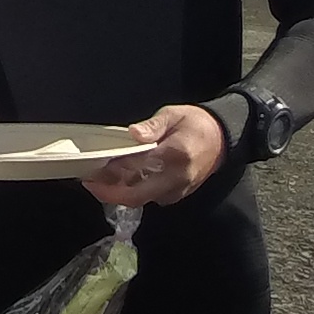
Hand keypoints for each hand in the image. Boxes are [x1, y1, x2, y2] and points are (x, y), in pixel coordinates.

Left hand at [80, 101, 226, 206]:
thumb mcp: (173, 115)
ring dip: (119, 191)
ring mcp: (178, 189)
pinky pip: (150, 197)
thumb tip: (134, 133)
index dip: (113, 169)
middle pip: (136, 196)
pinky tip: (120, 179)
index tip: (93, 166)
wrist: (223, 138)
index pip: (138, 167)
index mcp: (175, 155)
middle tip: (90, 181)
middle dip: (109, 192)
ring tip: (99, 178)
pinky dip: (132, 190)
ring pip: (141, 198)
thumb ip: (153, 125)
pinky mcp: (178, 194)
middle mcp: (176, 178)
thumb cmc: (195, 123)